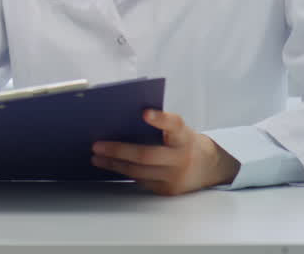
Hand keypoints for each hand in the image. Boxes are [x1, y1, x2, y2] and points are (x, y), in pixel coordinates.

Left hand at [91, 109, 240, 195]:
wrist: (207, 168)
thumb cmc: (183, 142)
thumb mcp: (178, 130)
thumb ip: (159, 124)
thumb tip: (122, 116)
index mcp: (183, 137)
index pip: (174, 125)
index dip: (160, 119)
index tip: (145, 112)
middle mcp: (180, 157)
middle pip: (147, 155)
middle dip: (119, 151)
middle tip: (97, 145)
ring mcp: (174, 177)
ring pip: (139, 172)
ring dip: (114, 164)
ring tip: (97, 157)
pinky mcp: (166, 190)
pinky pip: (141, 181)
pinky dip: (123, 172)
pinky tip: (109, 166)